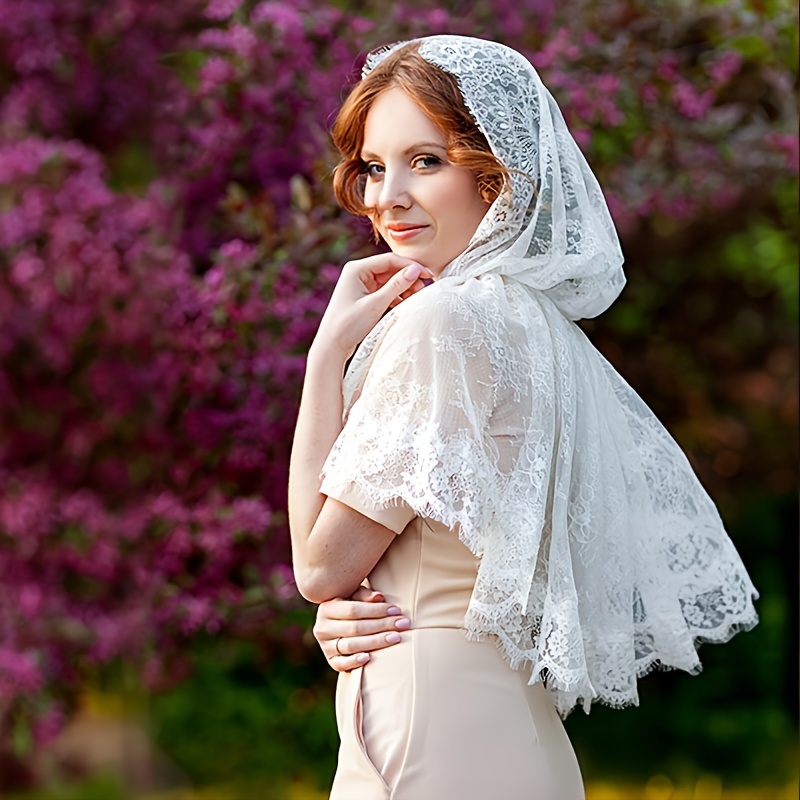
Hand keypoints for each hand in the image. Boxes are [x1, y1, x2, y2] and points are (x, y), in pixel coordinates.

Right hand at [313, 585, 410, 671]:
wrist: (337, 622)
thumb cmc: (350, 605)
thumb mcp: (354, 595)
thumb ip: (365, 595)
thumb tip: (380, 597)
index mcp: (327, 608)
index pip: (353, 610)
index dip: (376, 610)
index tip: (396, 610)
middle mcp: (322, 627)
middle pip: (355, 628)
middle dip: (382, 625)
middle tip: (402, 624)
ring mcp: (325, 645)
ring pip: (351, 645)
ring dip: (376, 642)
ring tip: (395, 637)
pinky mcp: (330, 660)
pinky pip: (341, 664)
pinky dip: (354, 661)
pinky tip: (369, 657)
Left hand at [314, 253, 432, 359]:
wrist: (331, 346)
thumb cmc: (348, 325)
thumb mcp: (375, 305)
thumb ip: (396, 286)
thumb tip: (415, 270)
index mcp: (356, 269)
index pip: (389, 260)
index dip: (410, 266)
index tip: (427, 275)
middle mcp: (358, 273)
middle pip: (390, 269)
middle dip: (408, 278)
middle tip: (424, 289)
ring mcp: (361, 285)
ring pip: (390, 281)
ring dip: (404, 288)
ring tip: (416, 297)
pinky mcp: (365, 297)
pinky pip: (385, 291)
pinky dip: (396, 296)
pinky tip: (406, 303)